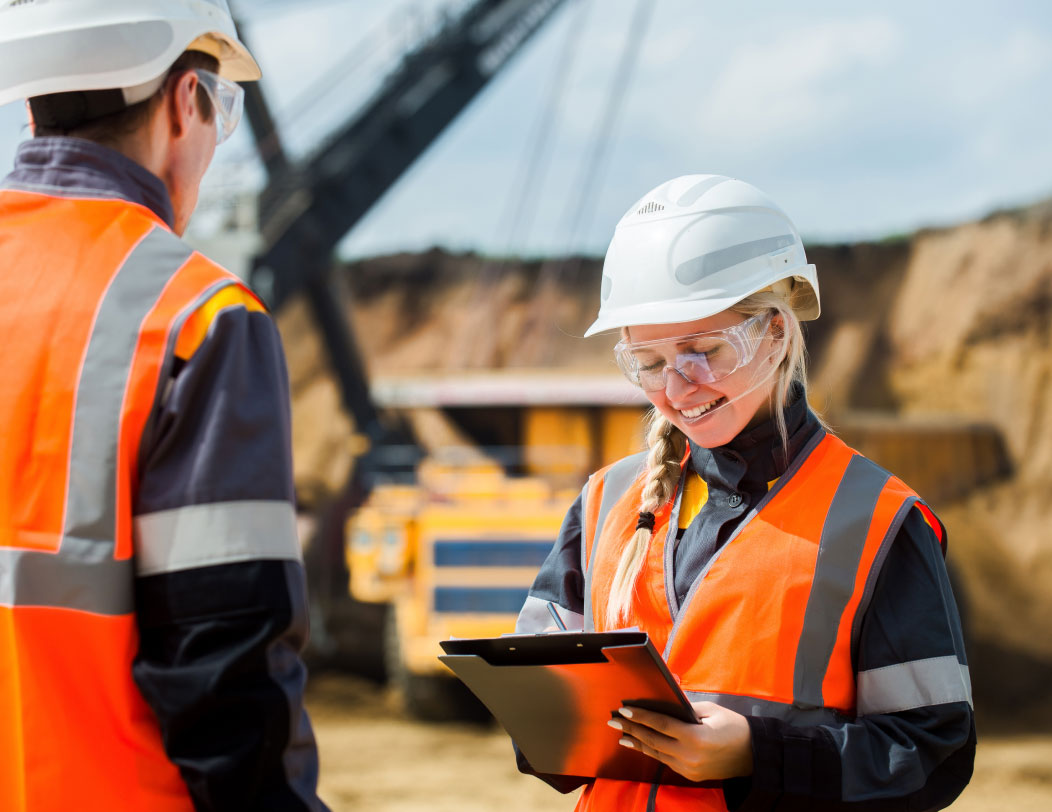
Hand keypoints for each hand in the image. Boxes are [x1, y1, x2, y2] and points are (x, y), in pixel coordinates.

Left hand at [607, 701, 752, 781]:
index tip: (624, 709)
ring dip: (638, 743)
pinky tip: (642, 745)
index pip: (660, 724)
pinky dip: (653, 752)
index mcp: (695, 737)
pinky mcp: (690, 775)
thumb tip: (665, 704)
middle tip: (613, 721)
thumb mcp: (711, 711)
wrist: (753, 755)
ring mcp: (689, 768)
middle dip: (631, 729)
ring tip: (621, 734)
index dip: (641, 716)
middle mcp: (689, 755)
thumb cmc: (733, 727)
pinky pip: (666, 762)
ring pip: (657, 753)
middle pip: (653, 740)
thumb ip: (686, 709)